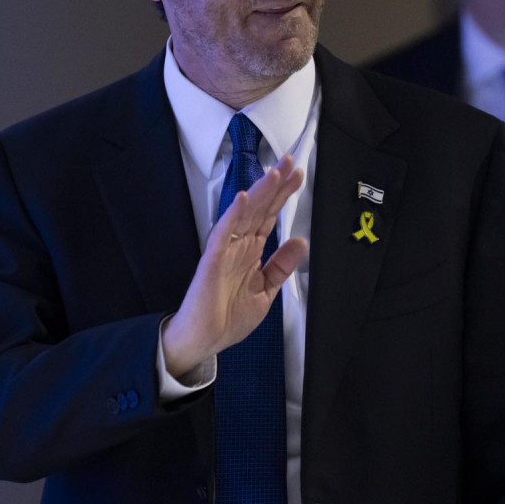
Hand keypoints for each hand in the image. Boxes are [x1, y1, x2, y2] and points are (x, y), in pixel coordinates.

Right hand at [161, 154, 306, 377]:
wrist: (204, 341)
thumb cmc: (227, 317)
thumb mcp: (266, 290)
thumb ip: (281, 265)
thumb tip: (300, 242)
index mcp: (251, 251)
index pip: (270, 216)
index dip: (283, 195)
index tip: (297, 176)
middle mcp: (239, 245)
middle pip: (259, 208)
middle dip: (275, 185)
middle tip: (290, 162)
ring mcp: (224, 250)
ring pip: (243, 214)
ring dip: (258, 193)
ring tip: (274, 174)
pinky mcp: (212, 260)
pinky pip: (222, 233)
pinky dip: (232, 215)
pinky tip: (242, 198)